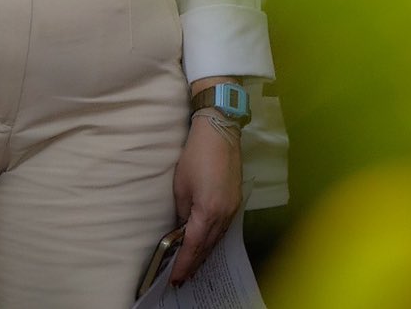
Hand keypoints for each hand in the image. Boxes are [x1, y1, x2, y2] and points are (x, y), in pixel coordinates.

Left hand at [170, 115, 241, 284]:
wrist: (220, 132)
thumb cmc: (196, 156)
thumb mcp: (181, 186)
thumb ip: (183, 213)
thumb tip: (183, 228)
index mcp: (208, 212)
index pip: (194, 246)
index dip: (184, 264)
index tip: (175, 278)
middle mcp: (224, 215)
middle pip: (208, 247)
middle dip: (194, 264)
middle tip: (182, 278)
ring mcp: (233, 209)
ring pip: (217, 239)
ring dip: (205, 254)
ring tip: (192, 266)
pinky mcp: (236, 201)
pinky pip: (223, 228)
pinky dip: (213, 240)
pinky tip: (206, 243)